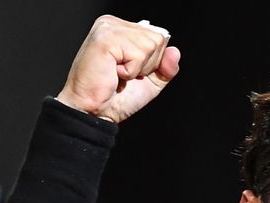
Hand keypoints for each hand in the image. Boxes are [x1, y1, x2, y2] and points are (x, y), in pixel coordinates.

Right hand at [56, 15, 180, 122]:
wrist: (94, 112)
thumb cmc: (115, 98)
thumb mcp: (150, 82)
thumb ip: (166, 67)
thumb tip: (175, 51)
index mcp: (123, 29)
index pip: (159, 37)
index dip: (154, 61)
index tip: (131, 71)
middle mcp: (114, 24)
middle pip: (158, 38)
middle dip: (148, 65)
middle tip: (123, 74)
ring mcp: (108, 28)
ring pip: (150, 45)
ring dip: (138, 68)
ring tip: (118, 74)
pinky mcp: (105, 39)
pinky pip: (138, 54)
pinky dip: (130, 71)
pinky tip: (113, 73)